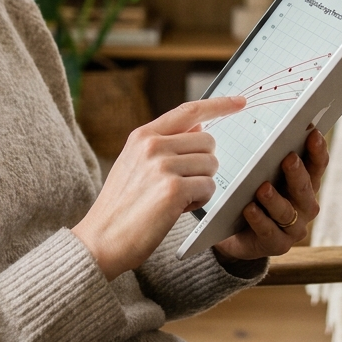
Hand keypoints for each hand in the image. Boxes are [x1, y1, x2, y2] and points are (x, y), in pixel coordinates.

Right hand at [72, 95, 245, 280]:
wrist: (101, 239)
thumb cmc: (121, 206)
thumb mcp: (134, 163)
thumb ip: (164, 143)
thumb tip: (199, 126)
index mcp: (143, 135)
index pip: (189, 111)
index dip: (218, 104)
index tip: (240, 101)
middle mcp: (152, 145)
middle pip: (208, 141)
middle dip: (203, 165)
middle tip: (181, 185)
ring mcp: (162, 166)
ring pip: (211, 165)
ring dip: (201, 185)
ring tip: (175, 199)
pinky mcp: (173, 190)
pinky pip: (209, 188)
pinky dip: (199, 202)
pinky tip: (176, 210)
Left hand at [212, 127, 328, 262]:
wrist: (231, 231)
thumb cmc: (247, 192)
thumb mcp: (256, 171)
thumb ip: (264, 153)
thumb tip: (257, 116)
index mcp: (304, 183)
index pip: (317, 165)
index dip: (317, 150)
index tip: (313, 132)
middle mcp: (304, 205)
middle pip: (306, 188)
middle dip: (297, 172)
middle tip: (288, 157)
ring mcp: (293, 227)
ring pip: (287, 211)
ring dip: (276, 199)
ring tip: (262, 188)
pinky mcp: (277, 245)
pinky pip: (269, 232)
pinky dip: (259, 220)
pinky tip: (249, 209)